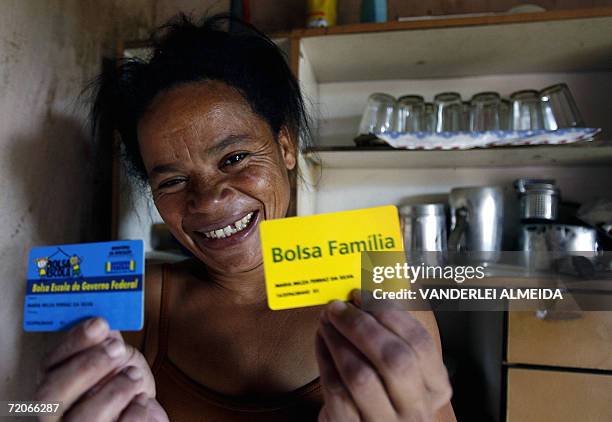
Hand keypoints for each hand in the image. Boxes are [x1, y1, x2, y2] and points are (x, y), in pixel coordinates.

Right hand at [35, 318, 167, 421]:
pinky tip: (142, 400)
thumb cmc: (123, 383)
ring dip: (115, 390)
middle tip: (117, 348)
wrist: (143, 411)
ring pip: (83, 419)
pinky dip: (135, 411)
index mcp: (54, 383)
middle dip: (87, 366)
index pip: (48, 364)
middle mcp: (56, 412)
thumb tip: (101, 317)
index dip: (73, 342)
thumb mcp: (115, 356)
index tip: (99, 324)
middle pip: (51, 396)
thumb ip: (105, 339)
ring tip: (134, 376)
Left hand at [315, 291, 451, 421]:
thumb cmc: (383, 393)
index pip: (420, 343)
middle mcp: (415, 409)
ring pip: (361, 375)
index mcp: (435, 387)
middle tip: (338, 307)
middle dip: (362, 325)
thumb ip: (392, 335)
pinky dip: (324, 359)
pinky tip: (321, 342)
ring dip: (338, 340)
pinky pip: (335, 390)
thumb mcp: (401, 370)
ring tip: (326, 321)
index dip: (390, 313)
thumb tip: (367, 293)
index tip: (364, 294)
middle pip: (394, 359)